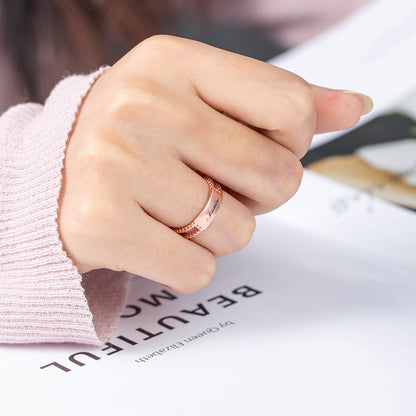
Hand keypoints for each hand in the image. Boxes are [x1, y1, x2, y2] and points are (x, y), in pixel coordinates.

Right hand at [58, 35, 371, 292]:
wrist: (59, 175)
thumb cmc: (140, 137)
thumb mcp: (203, 99)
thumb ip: (282, 103)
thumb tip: (355, 106)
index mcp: (175, 62)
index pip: (292, 107)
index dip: (290, 142)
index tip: (259, 145)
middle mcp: (143, 105)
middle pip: (276, 176)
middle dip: (256, 194)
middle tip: (210, 182)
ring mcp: (116, 163)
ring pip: (238, 231)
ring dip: (219, 231)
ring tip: (174, 208)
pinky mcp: (100, 222)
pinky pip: (197, 269)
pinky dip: (188, 264)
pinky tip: (155, 237)